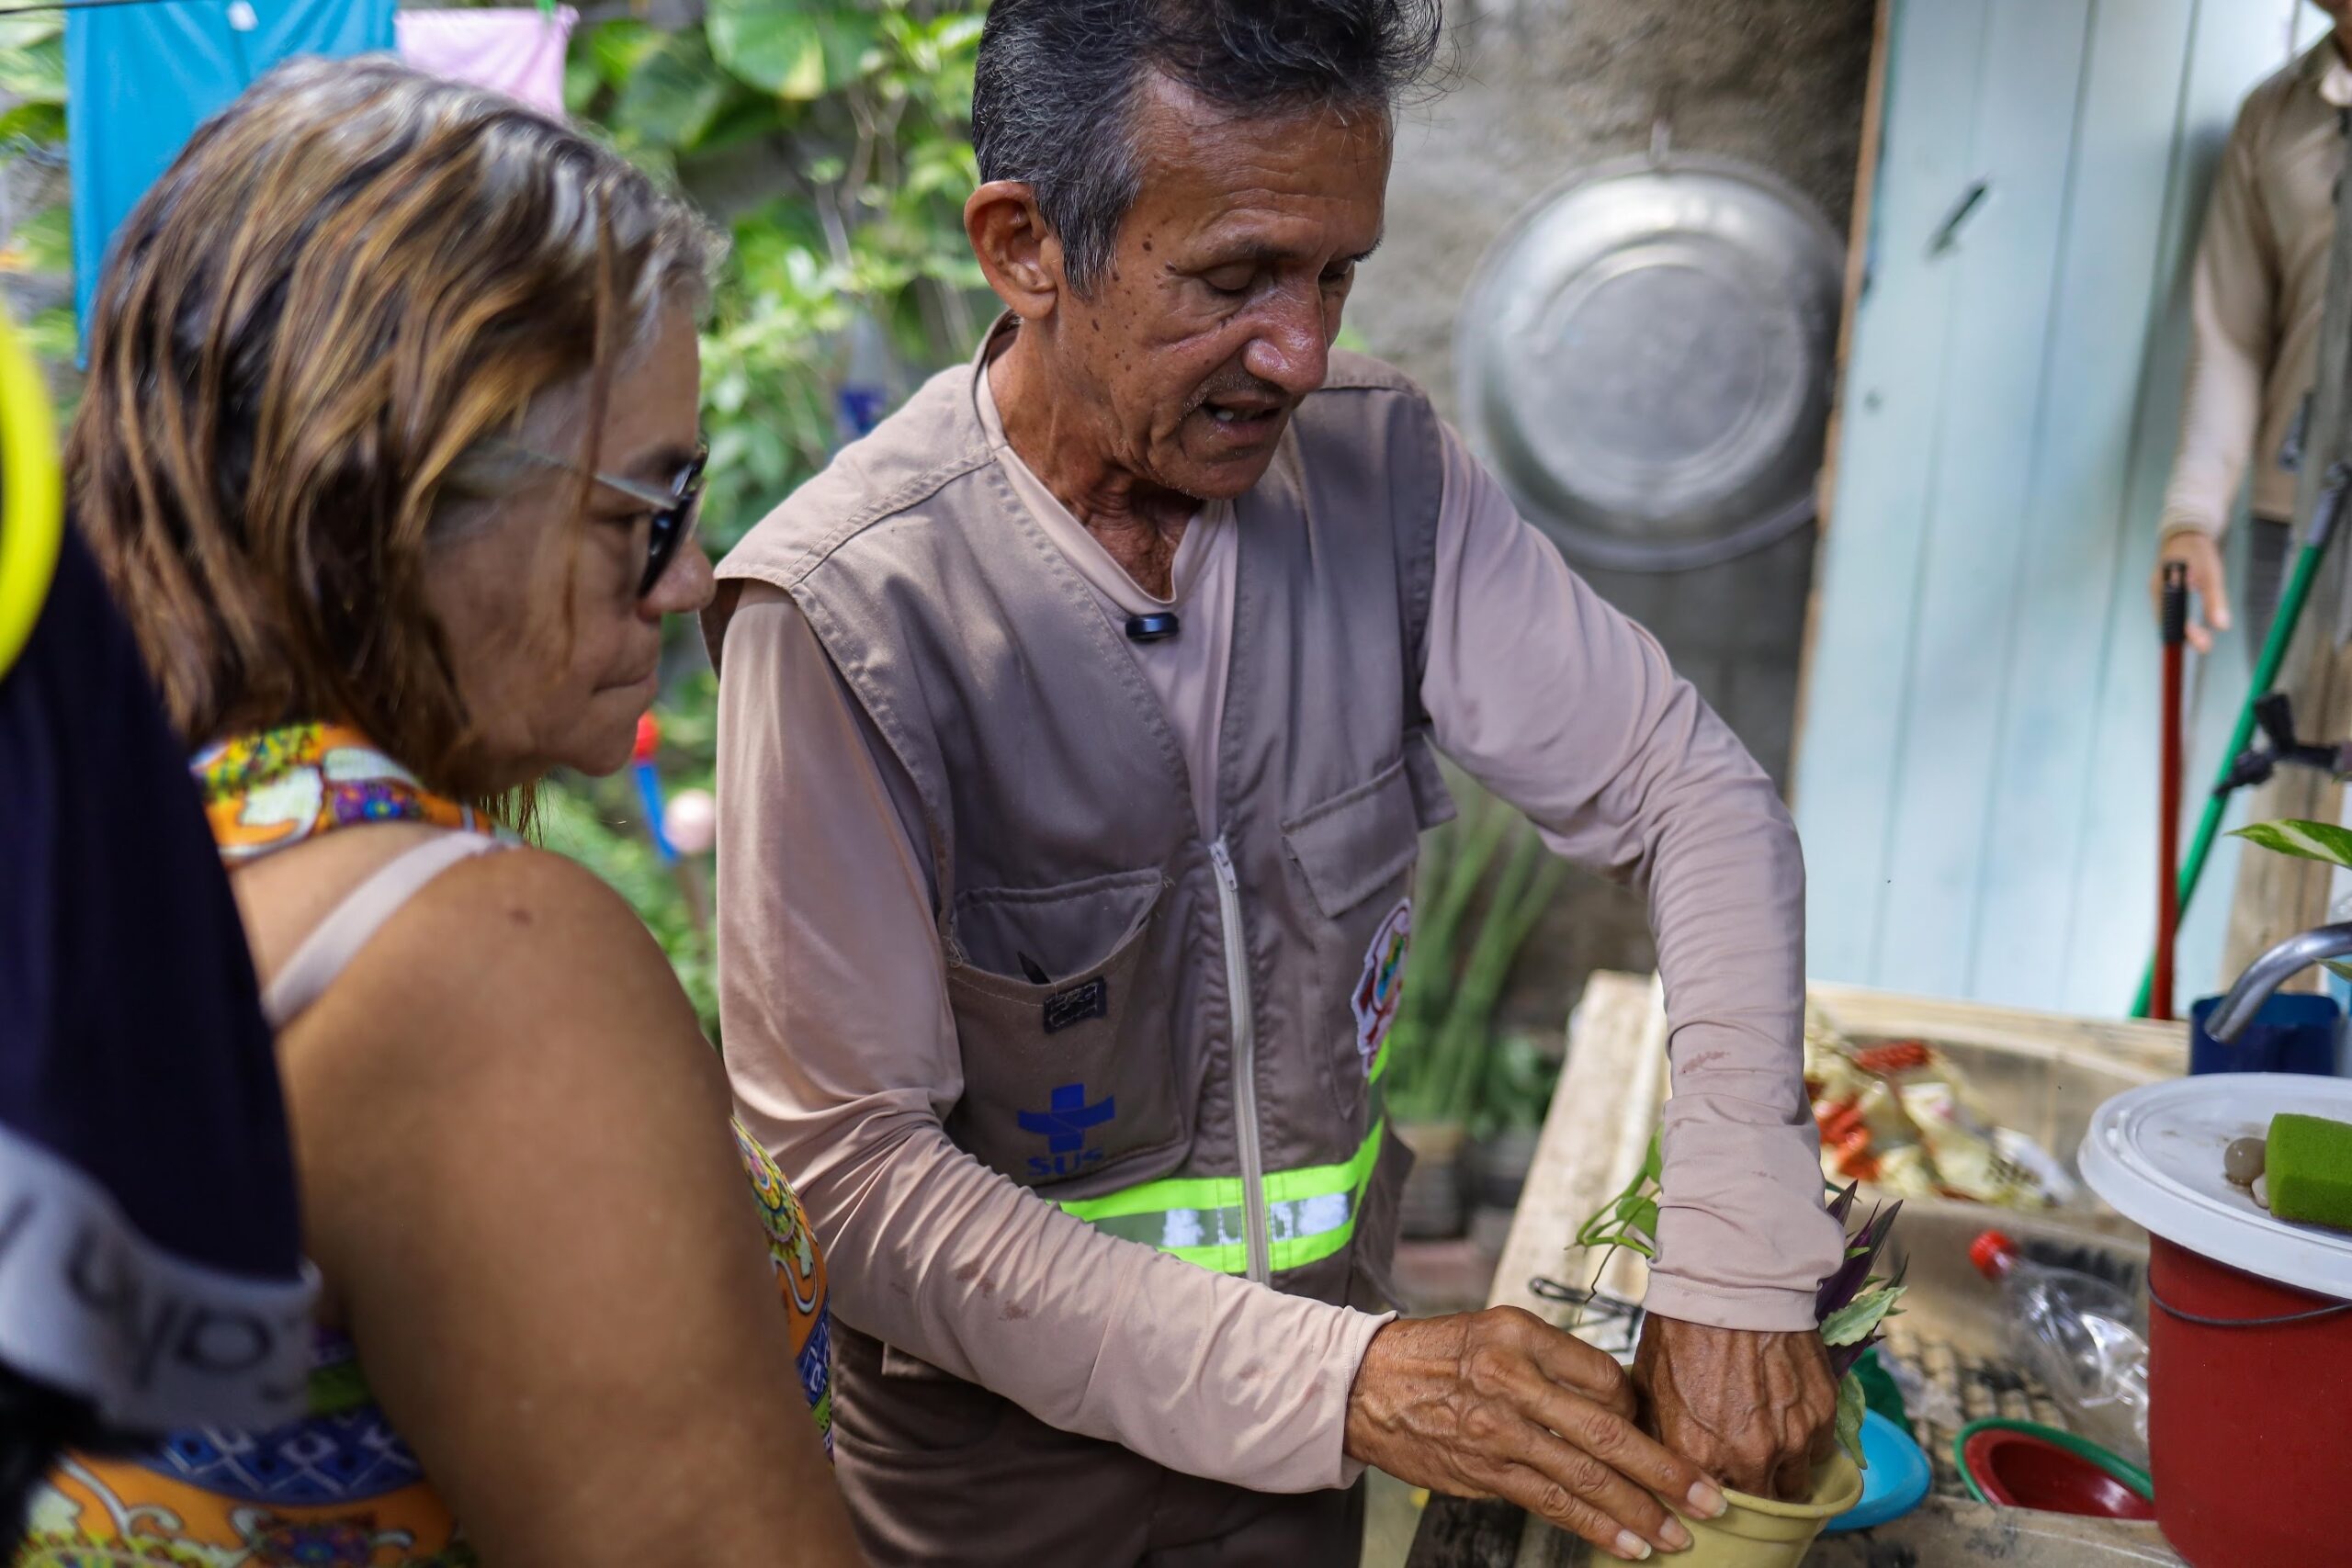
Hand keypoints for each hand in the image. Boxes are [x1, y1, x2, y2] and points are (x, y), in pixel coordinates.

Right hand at [1345, 1308, 1726, 1560]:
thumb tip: (1619, 1403)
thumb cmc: (1437, 1355)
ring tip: (1678, 1533)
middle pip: (1605, 1431)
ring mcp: (1497, 1431)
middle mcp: (1511, 1379)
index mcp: (1520, 1335)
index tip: (1660, 1430)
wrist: (1364, 1384)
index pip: (1606, 1375)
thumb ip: (1554, 1364)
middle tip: (1709, 1496)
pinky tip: (1626, 1543)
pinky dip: (1594, 1527)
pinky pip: (1550, 1503)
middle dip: (1664, 1471)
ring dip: (1638, 1511)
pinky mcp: (1483, 1471)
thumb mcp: (1497, 1330)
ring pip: (1583, 1476)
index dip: (1640, 1409)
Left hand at [1632, 1315, 1837, 1502]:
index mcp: (1698, 1455)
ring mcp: (1793, 1438)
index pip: (1708, 1510)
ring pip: (1796, 1483)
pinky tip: (1790, 1421)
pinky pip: (1820, 1449)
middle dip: (1753, 1494)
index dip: (1711, 1503)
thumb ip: (1658, 1437)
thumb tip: (1656, 1462)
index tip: (1712, 1495)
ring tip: (1771, 1449)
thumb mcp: (1648, 1388)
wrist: (1728, 1284)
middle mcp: (1750, 1457)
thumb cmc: (1680, 1331)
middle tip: (1746, 1476)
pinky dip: (1808, 1443)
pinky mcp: (1822, 1412)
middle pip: (1761, 1506)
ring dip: (1784, 1472)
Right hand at [2154, 530, 2230, 653]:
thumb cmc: (2198, 550)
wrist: (2188, 531)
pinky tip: (2195, 625)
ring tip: (2203, 640)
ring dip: (2185, 629)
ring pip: (2170, 618)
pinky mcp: (2166, 591)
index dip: (2185, 634)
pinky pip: (2173, 611)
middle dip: (2186, 636)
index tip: (2202, 644)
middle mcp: (2157, 592)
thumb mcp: (2211, 573)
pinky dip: (2183, 620)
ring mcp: (2160, 592)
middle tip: (2206, 646)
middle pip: (2168, 622)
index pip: (2170, 619)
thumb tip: (2221, 626)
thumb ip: (2215, 600)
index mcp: (2163, 587)